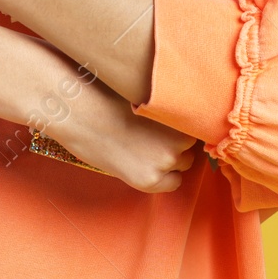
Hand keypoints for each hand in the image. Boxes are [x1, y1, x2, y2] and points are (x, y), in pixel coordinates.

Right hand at [39, 70, 197, 192]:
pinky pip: (173, 183)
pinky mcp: (149, 180)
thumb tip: (181, 116)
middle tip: (155, 138)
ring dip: (171, 159)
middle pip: (192, 145)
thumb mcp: (146, 95)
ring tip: (146, 149)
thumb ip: (167, 108)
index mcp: (180, 113)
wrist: (80, 115)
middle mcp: (179, 139)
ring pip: (184, 163)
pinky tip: (147, 166)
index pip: (196, 125)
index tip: (171, 126)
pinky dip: (164, 178)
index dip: (182, 126)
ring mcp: (165, 161)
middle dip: (177, 143)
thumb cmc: (106, 97)